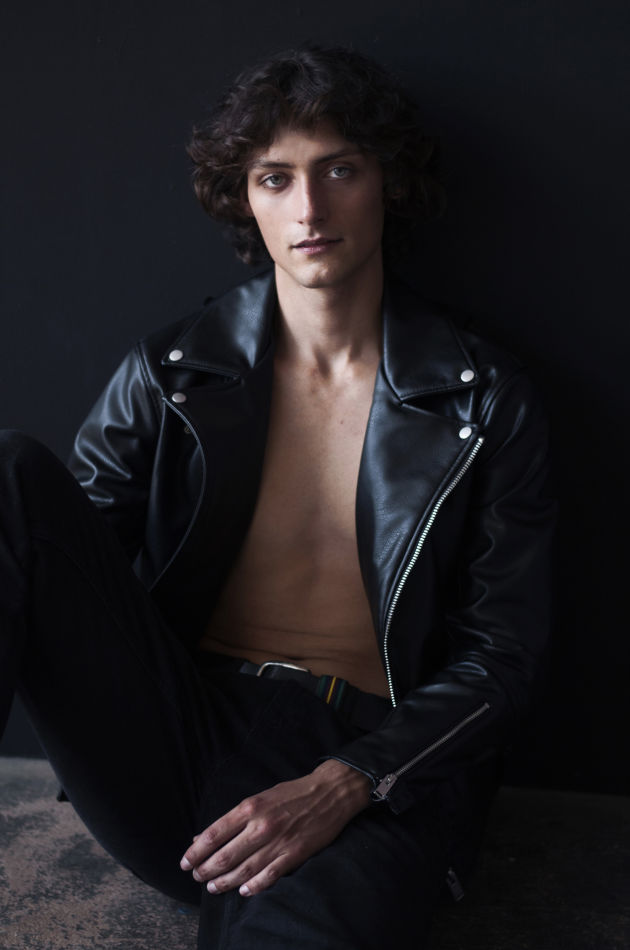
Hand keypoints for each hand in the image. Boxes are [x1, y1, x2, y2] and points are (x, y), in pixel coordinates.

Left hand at [180, 758, 370, 896]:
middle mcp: (260, 825)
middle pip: (224, 856)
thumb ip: (233, 818)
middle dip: (206, 870)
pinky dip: (253, 887)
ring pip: (243, 870)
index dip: (195, 851)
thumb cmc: (292, 793)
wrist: (330, 792)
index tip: (185, 862)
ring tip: (212, 887)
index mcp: (250, 807)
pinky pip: (269, 876)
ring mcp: (278, 841)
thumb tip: (203, 836)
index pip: (214, 834)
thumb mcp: (259, 797)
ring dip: (224, 882)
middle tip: (197, 877)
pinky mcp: (294, 854)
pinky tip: (243, 892)